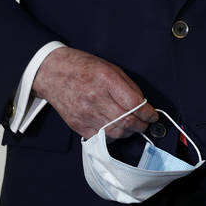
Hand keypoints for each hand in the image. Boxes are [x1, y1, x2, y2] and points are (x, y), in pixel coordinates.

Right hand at [32, 47, 157, 139]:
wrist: (52, 72)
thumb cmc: (82, 67)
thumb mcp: (110, 67)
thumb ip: (128, 86)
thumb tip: (143, 103)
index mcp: (106, 80)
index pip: (134, 103)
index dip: (148, 113)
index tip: (153, 116)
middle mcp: (96, 99)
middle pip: (127, 122)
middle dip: (141, 126)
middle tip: (145, 124)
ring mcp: (85, 114)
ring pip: (116, 133)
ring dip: (129, 133)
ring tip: (132, 127)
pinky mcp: (77, 125)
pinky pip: (100, 138)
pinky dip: (112, 137)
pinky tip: (115, 129)